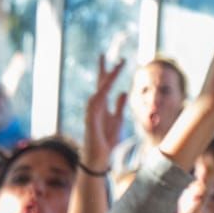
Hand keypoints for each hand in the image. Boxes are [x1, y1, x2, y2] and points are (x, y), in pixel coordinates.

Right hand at [82, 55, 125, 169]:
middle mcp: (95, 106)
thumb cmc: (106, 140)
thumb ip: (119, 106)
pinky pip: (96, 106)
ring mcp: (92, 113)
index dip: (113, 72)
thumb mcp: (117, 120)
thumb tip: (123, 91)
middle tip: (104, 54)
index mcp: (102, 105)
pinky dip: (100, 96)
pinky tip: (105, 88)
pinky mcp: (91, 121)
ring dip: (106, 80)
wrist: (98, 158)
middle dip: (104, 70)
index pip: (106, 85)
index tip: (120, 60)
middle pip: (100, 84)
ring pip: (99, 92)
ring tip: (114, 69)